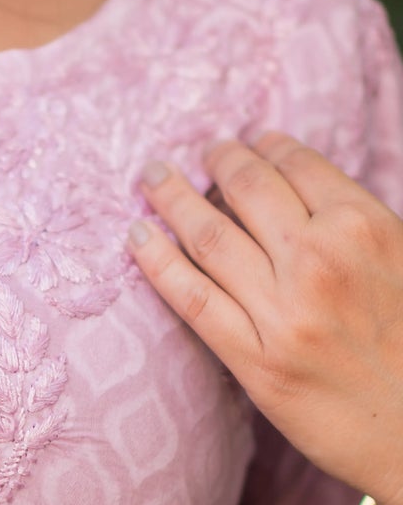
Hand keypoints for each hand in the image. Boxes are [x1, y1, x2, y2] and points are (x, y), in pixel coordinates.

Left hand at [129, 134, 402, 504]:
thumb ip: (359, 232)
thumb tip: (305, 203)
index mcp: (367, 227)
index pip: (299, 166)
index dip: (265, 148)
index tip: (248, 143)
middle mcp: (322, 259)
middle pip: (248, 190)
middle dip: (218, 161)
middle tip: (200, 151)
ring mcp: (284, 310)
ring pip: (210, 236)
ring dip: (173, 198)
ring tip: (152, 178)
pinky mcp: (256, 361)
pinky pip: (193, 299)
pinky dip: (157, 262)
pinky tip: (136, 237)